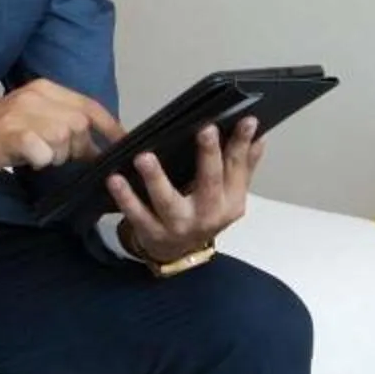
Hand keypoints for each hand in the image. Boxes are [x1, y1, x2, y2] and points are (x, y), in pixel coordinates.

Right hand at [0, 79, 122, 187]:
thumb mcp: (30, 122)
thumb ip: (62, 125)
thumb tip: (96, 144)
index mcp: (43, 88)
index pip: (89, 105)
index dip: (111, 127)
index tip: (123, 145)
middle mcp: (34, 95)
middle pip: (80, 124)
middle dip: (77, 147)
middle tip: (55, 157)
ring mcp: (20, 113)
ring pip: (64, 138)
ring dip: (56, 156)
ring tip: (35, 157)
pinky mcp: (9, 134)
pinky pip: (43, 153)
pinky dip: (40, 162)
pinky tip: (24, 160)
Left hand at [106, 119, 262, 265]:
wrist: (179, 254)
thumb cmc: (205, 215)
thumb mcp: (229, 195)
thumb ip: (242, 166)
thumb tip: (259, 136)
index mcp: (230, 201)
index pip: (237, 167)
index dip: (242, 143)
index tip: (247, 120)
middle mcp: (208, 214)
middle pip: (209, 182)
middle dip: (208, 156)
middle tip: (205, 130)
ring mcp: (179, 225)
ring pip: (168, 201)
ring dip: (155, 178)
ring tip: (144, 157)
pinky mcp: (152, 233)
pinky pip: (137, 214)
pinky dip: (125, 198)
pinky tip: (115, 179)